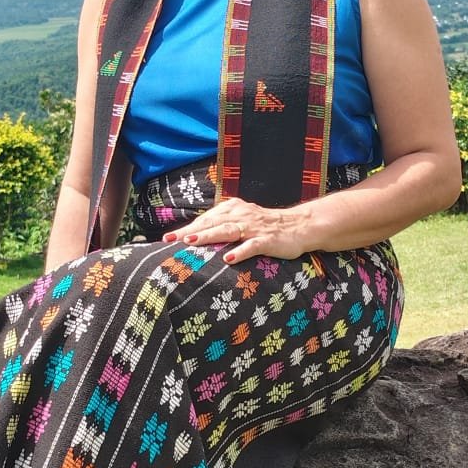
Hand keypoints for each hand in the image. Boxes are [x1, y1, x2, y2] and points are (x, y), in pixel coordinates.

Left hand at [163, 197, 315, 263]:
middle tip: (170, 240)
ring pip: (227, 230)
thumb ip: (222, 225)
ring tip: (191, 242)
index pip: (206, 218)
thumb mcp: (242, 220)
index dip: (187, 227)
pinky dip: (240, 251)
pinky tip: (228, 258)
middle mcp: (241, 215)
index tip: (168, 238)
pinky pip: (252, 245)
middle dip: (189, 231)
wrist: (300, 226)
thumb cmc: (266, 226)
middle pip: (211, 223)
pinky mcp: (267, 240)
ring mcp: (254, 227)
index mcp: (233, 209)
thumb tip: (197, 236)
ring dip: (208, 236)